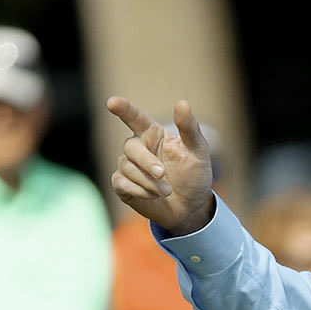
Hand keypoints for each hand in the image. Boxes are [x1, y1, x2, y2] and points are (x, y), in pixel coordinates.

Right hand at [105, 97, 214, 234]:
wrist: (191, 207)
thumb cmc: (195, 175)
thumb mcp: (198, 151)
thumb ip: (189, 128)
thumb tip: (182, 103)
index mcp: (153, 134)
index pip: (134, 117)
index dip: (123, 109)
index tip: (112, 102)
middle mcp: (137, 147)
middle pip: (130, 147)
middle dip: (147, 162)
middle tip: (162, 174)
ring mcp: (127, 166)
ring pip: (127, 167)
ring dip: (149, 181)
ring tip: (167, 190)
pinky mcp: (121, 185)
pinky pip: (121, 183)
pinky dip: (140, 191)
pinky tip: (154, 195)